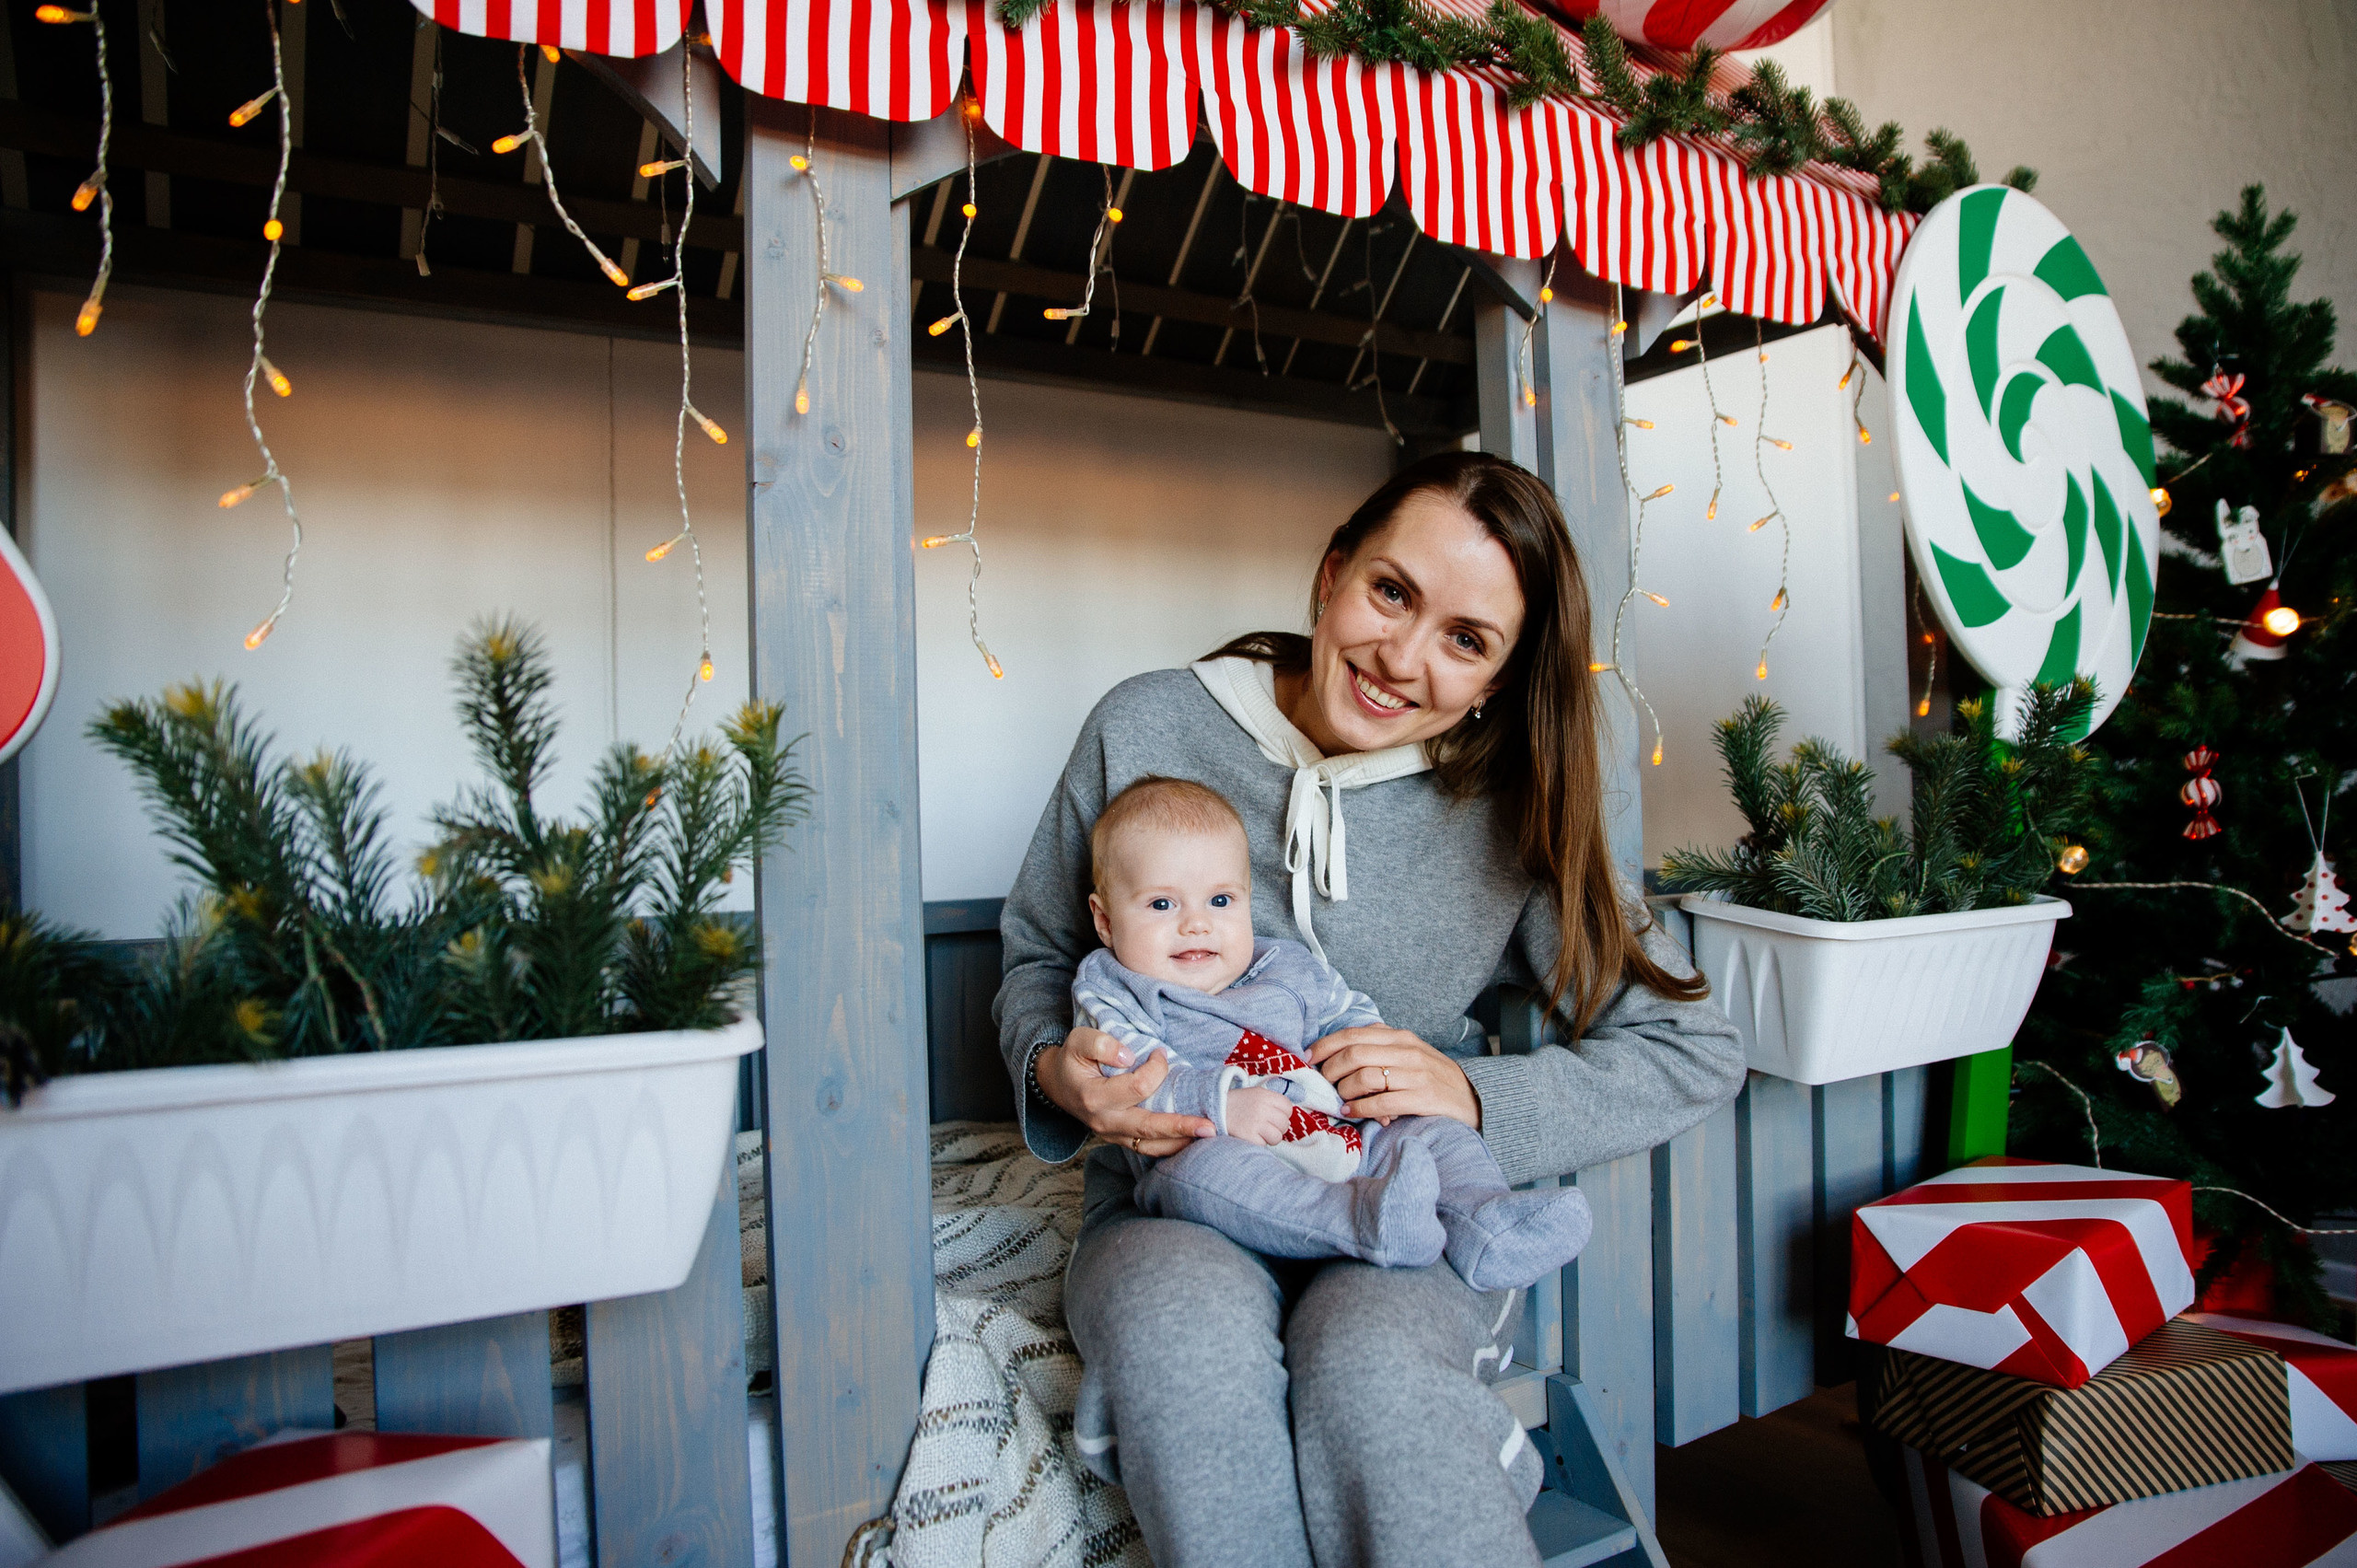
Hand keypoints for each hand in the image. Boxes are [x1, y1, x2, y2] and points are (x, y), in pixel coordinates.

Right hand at [1034, 1026, 1215, 1156]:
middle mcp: (1104, 1122)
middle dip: (1180, 1127)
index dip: (1156, 1068)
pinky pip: (1147, 1149)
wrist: (1058, 1085)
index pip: (1138, 1087)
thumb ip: (1099, 1043)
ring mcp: (1112, 1135)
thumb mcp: (1077, 1040)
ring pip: (1150, 1146)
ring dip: (1180, 1142)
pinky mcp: (1120, 1140)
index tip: (1160, 1053)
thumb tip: (1128, 1056)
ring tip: (1208, 1136)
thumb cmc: (1073, 1060)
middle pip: (1147, 1128)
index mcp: (1094, 1097)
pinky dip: (1170, 1147)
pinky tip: (1190, 1140)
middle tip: (1210, 1126)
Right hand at [1221, 1085, 1293, 1146]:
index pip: (1288, 1108)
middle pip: (1284, 1124)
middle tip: (1264, 1126)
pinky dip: (1258, 1143)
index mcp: (1265, 1095)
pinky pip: (1264, 1145)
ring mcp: (1256, 1122)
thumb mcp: (1256, 1094)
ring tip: (1259, 1133)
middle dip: (1277, 1128)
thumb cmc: (1239, 1104)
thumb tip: (1288, 1120)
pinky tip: (1250, 1136)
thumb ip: (1273, 1103)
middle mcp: (1262, 1108)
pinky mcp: (1249, 1136)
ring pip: (1277, 1137)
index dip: (1282, 1114)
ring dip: (1269, 1138)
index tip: (1272, 1116)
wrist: (1215, 1110)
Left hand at [1309, 1026, 1480, 1128]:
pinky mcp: (1424, 1098)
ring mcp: (1416, 1074)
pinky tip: (1352, 1113)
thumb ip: (1379, 1048)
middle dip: (1331, 1070)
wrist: (1473, 1098)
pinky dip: (1361, 1109)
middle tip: (1324, 1084)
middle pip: (1354, 1053)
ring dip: (1345, 1091)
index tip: (1308, 1058)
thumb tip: (1338, 1053)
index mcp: (1399, 1037)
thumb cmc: (1431, 1077)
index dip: (1325, 1045)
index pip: (1353, 1034)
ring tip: (1340, 1100)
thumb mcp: (1407, 1054)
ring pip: (1365, 1076)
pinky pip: (1382, 1102)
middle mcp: (1407, 1050)